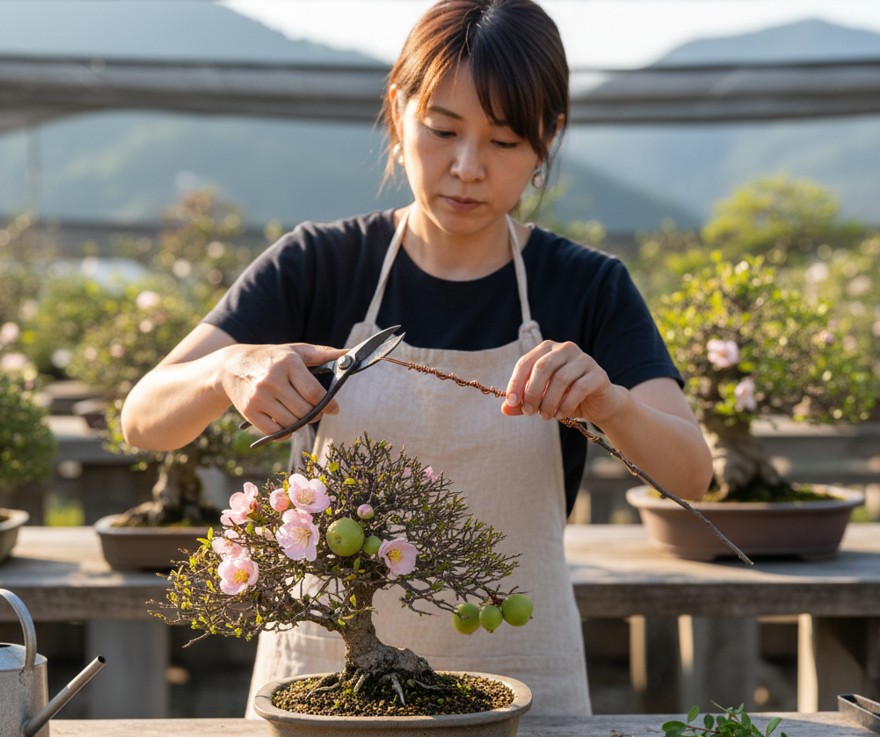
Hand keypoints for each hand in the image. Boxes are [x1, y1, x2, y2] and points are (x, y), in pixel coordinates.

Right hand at [222, 342, 347, 436]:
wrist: (231, 366)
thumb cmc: (271, 358)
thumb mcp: (295, 350)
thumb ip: (323, 354)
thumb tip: (349, 355)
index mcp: (287, 363)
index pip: (314, 392)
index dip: (328, 404)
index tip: (334, 409)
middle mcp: (272, 380)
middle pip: (305, 411)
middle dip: (315, 415)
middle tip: (317, 413)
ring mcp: (259, 397)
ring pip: (292, 423)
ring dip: (301, 424)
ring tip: (302, 417)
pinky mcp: (249, 411)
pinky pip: (275, 432)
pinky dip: (285, 433)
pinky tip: (287, 424)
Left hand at [501, 340, 624, 423]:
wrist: (598, 404)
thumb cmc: (564, 397)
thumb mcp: (540, 399)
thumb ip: (523, 402)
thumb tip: (505, 409)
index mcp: (547, 349)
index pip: (526, 362)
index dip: (516, 383)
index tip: (511, 402)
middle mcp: (565, 349)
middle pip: (542, 367)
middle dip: (532, 392)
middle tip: (529, 412)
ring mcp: (584, 359)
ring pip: (561, 379)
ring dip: (549, 401)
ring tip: (546, 416)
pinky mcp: (598, 374)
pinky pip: (579, 388)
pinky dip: (566, 404)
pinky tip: (561, 415)